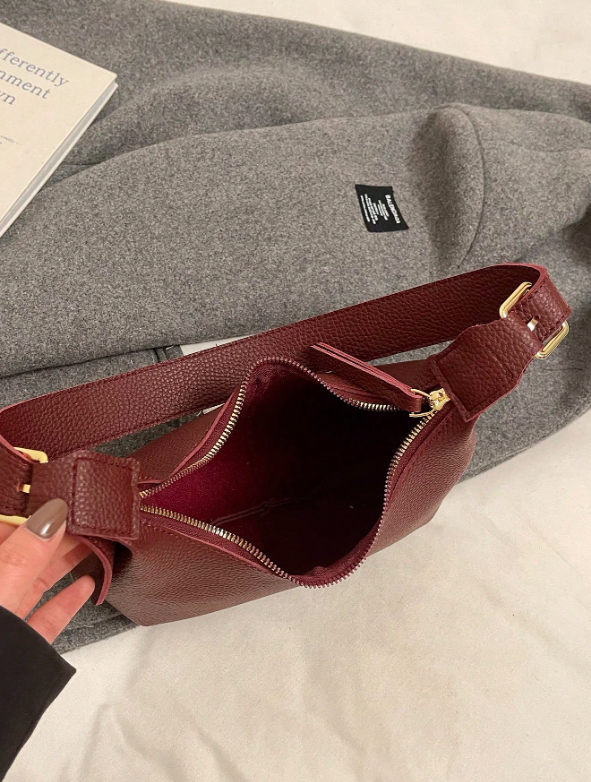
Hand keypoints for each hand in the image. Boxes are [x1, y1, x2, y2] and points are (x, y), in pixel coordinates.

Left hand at [0, 499, 94, 643]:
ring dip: (65, 562)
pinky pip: (44, 616)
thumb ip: (23, 558)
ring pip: (35, 582)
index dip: (35, 509)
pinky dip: (66, 601)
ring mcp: (4, 618)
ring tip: (94, 544)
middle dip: (58, 533)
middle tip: (90, 518)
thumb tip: (52, 515)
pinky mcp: (18, 644)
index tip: (66, 496)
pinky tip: (85, 586)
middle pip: (25, 552)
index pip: (6, 526)